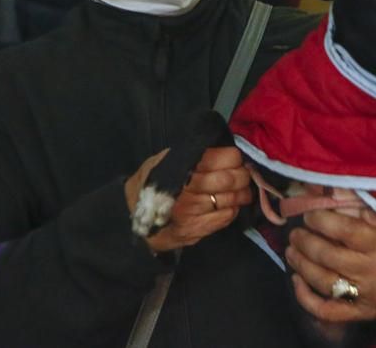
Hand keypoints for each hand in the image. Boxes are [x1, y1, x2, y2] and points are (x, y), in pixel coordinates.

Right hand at [124, 147, 251, 252]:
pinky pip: (226, 217)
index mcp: (184, 167)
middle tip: (243, 174)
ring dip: (242, 194)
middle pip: (231, 179)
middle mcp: (190, 189)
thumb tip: (218, 147)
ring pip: (232, 199)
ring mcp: (194, 211)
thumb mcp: (163, 160)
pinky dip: (233, 209)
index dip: (235, 157)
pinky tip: (229, 205)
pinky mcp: (197, 229)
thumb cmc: (150, 182)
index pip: (223, 158)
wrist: (132, 215)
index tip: (235, 158)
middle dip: (243, 175)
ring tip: (242, 190)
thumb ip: (189, 154)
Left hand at [286, 209, 375, 326]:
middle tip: (296, 232)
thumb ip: (360, 206)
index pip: (345, 231)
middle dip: (305, 242)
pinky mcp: (361, 314)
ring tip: (292, 250)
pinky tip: (296, 279)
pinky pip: (327, 311)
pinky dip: (306, 297)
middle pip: (329, 257)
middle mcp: (375, 272)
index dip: (321, 220)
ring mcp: (367, 297)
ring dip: (301, 264)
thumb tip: (328, 190)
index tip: (308, 214)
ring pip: (324, 282)